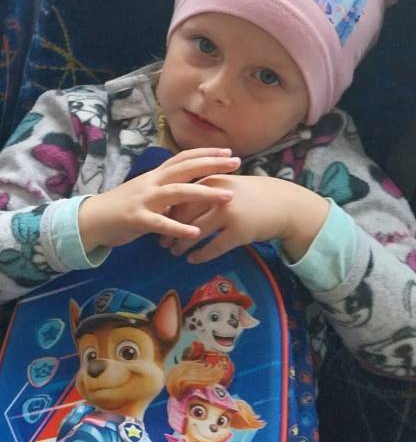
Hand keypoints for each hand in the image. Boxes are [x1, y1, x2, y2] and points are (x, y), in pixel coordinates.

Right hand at [78, 147, 240, 251]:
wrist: (92, 219)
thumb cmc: (122, 206)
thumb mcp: (145, 192)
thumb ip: (166, 189)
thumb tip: (189, 187)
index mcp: (154, 176)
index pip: (182, 158)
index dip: (204, 153)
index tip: (227, 150)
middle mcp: (151, 183)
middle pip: (184, 169)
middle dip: (211, 164)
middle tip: (236, 161)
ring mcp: (143, 200)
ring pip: (176, 192)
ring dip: (203, 194)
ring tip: (227, 197)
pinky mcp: (136, 219)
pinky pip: (160, 223)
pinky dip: (178, 227)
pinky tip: (195, 233)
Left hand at [162, 174, 329, 263]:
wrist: (283, 203)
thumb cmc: (250, 195)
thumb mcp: (225, 186)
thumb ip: (203, 192)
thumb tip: (174, 204)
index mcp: (211, 182)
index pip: (180, 198)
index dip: (167, 212)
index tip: (157, 222)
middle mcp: (217, 196)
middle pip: (184, 216)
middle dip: (170, 230)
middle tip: (161, 242)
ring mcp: (229, 214)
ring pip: (196, 232)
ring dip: (182, 244)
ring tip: (174, 252)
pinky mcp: (240, 232)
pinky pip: (214, 247)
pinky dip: (200, 254)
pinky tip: (192, 260)